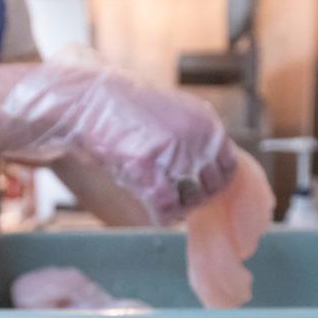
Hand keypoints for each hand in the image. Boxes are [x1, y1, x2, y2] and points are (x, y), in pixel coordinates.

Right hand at [0, 56, 237, 224]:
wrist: (88, 101)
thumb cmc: (126, 110)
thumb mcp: (174, 113)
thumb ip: (196, 138)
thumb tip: (209, 172)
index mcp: (206, 121)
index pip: (229, 167)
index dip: (214, 183)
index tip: (198, 189)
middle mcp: (196, 136)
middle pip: (212, 188)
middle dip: (196, 198)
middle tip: (178, 199)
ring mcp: (173, 151)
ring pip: (191, 201)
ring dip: (178, 208)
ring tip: (163, 203)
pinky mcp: (148, 167)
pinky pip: (166, 207)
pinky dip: (162, 216)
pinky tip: (155, 213)